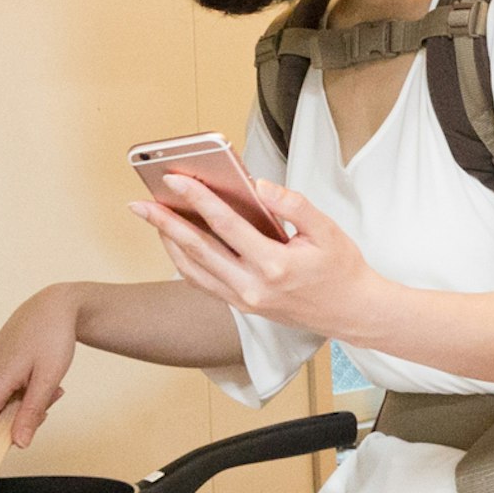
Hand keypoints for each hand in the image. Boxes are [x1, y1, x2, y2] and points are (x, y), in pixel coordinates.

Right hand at [0, 285, 81, 448]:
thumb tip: (17, 444)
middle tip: (47, 403)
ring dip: (20, 411)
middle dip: (18, 425)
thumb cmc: (50, 338)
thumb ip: (30, 414)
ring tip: (44, 387)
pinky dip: (15, 399)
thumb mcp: (48, 379)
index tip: (6, 459)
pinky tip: (33, 382)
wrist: (48, 309)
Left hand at [137, 176, 378, 342]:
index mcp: (274, 265)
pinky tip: (175, 243)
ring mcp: (244, 300)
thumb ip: (292, 204)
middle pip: (198, 249)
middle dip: (165, 223)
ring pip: (194, 270)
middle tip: (140, 203)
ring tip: (152, 219)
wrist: (353, 312)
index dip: (198, 199)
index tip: (176, 180)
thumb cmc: (342, 269)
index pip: (226, 225)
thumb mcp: (326, 229)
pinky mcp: (243, 306)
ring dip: (169, 243)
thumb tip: (258, 185)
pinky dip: (184, 262)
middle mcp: (253, 287)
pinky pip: (203, 283)